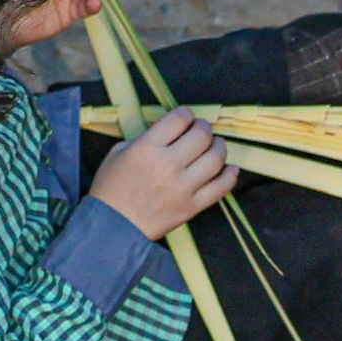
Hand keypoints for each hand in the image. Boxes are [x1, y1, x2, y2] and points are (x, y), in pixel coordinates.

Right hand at [90, 106, 237, 239]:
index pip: (179, 119)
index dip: (186, 114)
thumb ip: (145, 138)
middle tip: (202, 130)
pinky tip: (230, 168)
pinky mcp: (192, 206)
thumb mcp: (118, 153)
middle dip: (204, 127)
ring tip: (216, 145)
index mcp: (147, 148)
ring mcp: (183, 187)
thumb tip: (169, 132)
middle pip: (201, 136)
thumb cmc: (111, 189)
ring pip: (215, 159)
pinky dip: (230, 175)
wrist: (113, 226)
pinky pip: (221, 188)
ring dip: (220, 147)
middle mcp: (169, 165)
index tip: (186, 118)